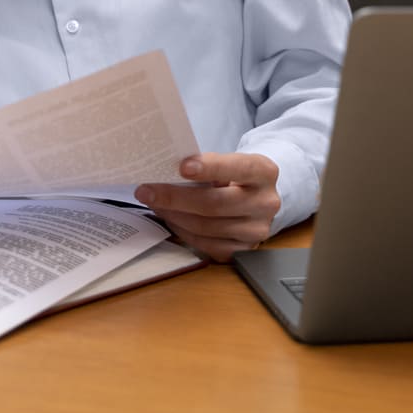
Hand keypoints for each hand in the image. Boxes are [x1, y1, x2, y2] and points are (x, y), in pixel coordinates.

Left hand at [135, 152, 280, 262]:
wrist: (258, 198)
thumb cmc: (236, 176)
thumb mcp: (230, 162)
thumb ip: (208, 166)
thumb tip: (168, 173)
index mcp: (264, 173)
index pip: (237, 168)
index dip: (210, 167)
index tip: (181, 167)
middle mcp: (265, 203)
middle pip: (216, 204)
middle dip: (176, 198)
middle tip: (147, 191)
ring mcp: (256, 230)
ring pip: (206, 227)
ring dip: (174, 215)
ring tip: (154, 203)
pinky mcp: (243, 250)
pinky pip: (206, 244)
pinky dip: (183, 231)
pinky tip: (171, 218)